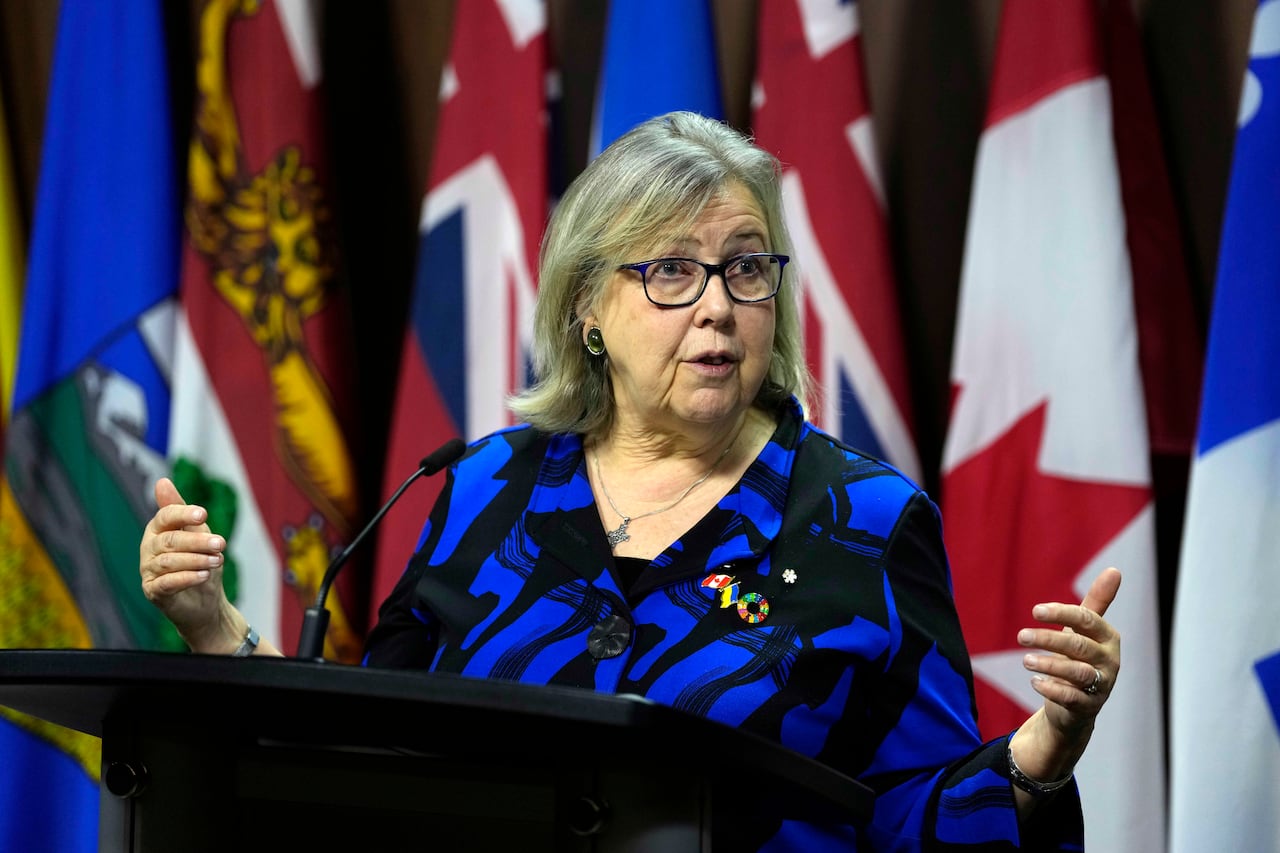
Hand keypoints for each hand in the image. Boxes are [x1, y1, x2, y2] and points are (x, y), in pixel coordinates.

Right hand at [139, 478, 236, 652]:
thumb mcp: (199, 533)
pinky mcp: (153, 591)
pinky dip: (187, 577)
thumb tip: (161, 481)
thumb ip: (183, 512)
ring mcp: (148, 570)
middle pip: (170, 540)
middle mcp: (149, 548)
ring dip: (197, 559)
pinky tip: (204, 575)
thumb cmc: (202, 561)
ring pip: (169, 561)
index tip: (203, 514)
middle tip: (221, 543)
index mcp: (158, 529)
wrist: (205, 601)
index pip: (164, 516)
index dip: (182, 514)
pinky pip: (167, 582)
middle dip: (198, 541)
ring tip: (218, 560)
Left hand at [1010, 567, 1121, 783]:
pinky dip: (1052, 689)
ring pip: (1077, 672)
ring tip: (1026, 660)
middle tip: (1021, 636)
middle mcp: (1109, 660)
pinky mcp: (1089, 706)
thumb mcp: (1086, 629)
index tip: (1035, 611)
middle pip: (1079, 645)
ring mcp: (1102, 684)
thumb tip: (1115, 570)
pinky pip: (1071, 698)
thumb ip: (1097, 601)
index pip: (1087, 619)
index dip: (1061, 613)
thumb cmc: (1080, 656)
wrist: (1078, 702)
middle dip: (1048, 639)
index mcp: (1108, 637)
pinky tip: (1035, 682)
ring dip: (1049, 664)